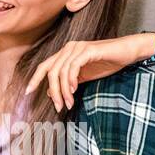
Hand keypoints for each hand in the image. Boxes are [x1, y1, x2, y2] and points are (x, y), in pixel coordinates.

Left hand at [25, 33, 152, 111]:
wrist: (127, 53)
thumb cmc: (107, 63)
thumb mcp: (83, 77)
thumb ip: (67, 83)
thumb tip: (50, 93)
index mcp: (65, 54)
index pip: (45, 66)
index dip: (35, 79)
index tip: (28, 93)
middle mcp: (68, 48)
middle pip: (51, 71)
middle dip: (53, 92)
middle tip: (59, 107)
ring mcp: (78, 47)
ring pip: (61, 71)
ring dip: (63, 91)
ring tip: (70, 103)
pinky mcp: (88, 50)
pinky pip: (73, 66)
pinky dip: (71, 80)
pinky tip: (74, 90)